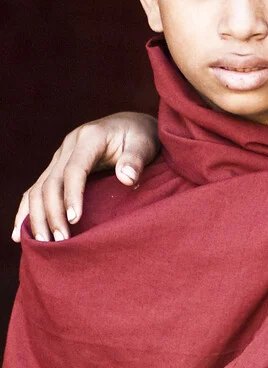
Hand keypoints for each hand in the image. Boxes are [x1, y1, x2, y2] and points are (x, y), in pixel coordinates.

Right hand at [12, 112, 158, 242]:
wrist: (132, 124)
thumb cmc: (142, 136)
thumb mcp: (145, 143)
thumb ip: (136, 159)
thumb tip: (127, 178)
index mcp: (90, 137)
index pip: (75, 169)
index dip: (72, 195)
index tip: (74, 220)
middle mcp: (69, 145)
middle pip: (51, 182)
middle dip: (52, 213)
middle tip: (60, 240)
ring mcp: (60, 156)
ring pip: (38, 188)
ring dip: (37, 216)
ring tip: (43, 243)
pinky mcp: (58, 166)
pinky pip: (37, 189)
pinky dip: (27, 210)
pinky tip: (21, 233)